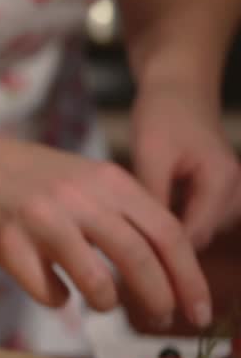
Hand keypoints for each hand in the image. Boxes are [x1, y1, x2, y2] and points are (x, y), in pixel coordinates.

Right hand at [0, 133, 212, 328]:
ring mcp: (42, 218)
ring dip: (107, 300)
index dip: (189, 277)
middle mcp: (79, 197)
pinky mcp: (7, 241)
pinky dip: (57, 299)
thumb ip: (119, 213)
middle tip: (163, 319)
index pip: (168, 232)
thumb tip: (163, 267)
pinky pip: (47, 290)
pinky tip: (54, 291)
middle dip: (159, 297)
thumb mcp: (82, 181)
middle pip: (139, 257)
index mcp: (107, 180)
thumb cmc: (25, 179)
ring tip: (104, 303)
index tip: (200, 309)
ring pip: (96, 279)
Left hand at [130, 82, 240, 248]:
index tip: (129, 270)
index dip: (161, 258)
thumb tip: (137, 239)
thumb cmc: (164, 115)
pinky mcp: (217, 192)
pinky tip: (145, 225)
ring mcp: (230, 193)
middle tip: (126, 263)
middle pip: (197, 241)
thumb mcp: (151, 154)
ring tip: (133, 242)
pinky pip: (197, 220)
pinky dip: (174, 225)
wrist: (179, 87)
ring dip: (169, 239)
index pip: (193, 238)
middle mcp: (234, 193)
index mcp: (222, 184)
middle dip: (165, 252)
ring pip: (198, 233)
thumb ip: (152, 196)